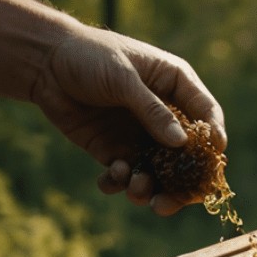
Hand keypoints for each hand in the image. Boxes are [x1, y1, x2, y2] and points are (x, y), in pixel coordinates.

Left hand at [30, 26, 226, 215]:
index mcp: (176, 86)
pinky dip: (121, 182)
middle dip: (182, 180)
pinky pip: (125, 174)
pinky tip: (112, 176)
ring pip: (158, 171)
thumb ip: (153, 111)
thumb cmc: (90, 55)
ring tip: (136, 188)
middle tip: (171, 201)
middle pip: (187, 154)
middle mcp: (164, 114)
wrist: (42, 63)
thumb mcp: (123, 78)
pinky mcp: (114, 149)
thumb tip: (182, 143)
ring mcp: (139, 135)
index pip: (207, 114)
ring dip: (150, 186)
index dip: (214, 139)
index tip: (213, 161)